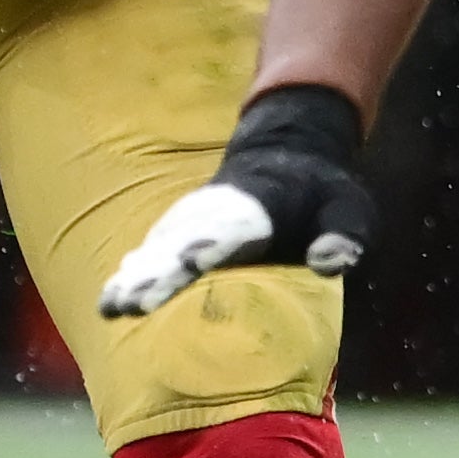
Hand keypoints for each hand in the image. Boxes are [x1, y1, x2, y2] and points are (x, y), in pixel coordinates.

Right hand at [101, 86, 374, 317]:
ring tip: (110, 307)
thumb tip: (332, 263)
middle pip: (183, 245)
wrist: (286, 150)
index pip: (232, 231)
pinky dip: (133, 270)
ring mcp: (195, 219)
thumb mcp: (348, 208)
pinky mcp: (181, 229)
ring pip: (160, 249)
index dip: (209, 247)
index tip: (187, 263)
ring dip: (136, 277)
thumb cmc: (322, 192)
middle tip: (129, 305)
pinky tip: (112, 298)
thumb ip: (343, 234)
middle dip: (157, 274)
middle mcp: (217, 213)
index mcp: (258, 210)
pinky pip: (153, 249)